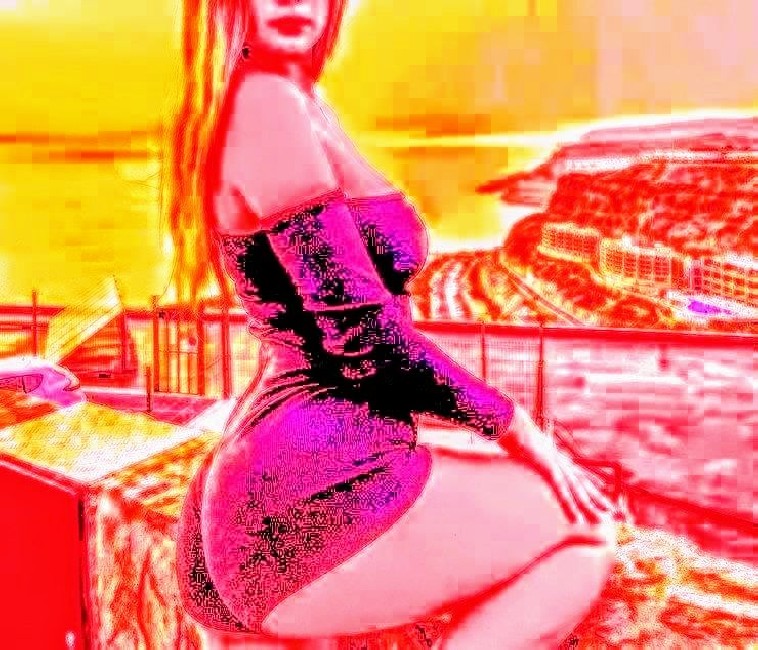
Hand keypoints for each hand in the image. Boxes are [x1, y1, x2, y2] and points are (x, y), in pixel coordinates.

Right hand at [498, 406, 614, 525]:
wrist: (512, 422)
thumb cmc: (515, 430)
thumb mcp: (525, 441)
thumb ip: (530, 448)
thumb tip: (525, 450)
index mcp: (556, 455)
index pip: (577, 470)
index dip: (591, 481)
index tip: (602, 488)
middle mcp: (560, 460)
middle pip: (583, 482)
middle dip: (598, 497)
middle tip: (612, 511)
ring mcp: (555, 465)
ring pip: (576, 490)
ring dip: (589, 507)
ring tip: (600, 520)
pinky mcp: (548, 470)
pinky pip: (561, 492)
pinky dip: (570, 506)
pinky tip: (575, 519)